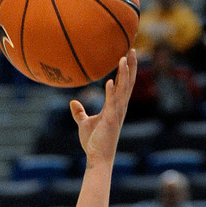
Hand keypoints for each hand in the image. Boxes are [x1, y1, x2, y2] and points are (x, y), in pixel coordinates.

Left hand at [70, 50, 136, 167]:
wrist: (97, 158)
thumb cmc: (93, 142)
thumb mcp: (84, 123)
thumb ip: (79, 112)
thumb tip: (72, 102)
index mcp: (115, 107)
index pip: (122, 84)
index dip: (126, 69)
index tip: (128, 54)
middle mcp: (119, 108)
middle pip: (128, 82)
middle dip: (131, 66)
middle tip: (133, 48)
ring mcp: (116, 114)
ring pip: (123, 90)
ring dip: (124, 74)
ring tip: (124, 58)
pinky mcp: (110, 121)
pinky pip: (111, 103)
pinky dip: (111, 92)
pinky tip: (109, 80)